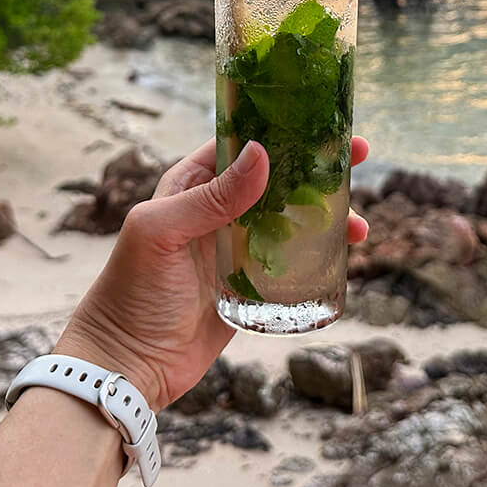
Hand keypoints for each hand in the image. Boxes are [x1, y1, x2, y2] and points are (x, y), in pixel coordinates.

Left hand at [54, 135, 370, 410]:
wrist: (128, 366)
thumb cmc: (131, 293)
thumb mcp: (163, 233)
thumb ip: (211, 197)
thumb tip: (262, 153)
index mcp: (190, 186)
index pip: (240, 145)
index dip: (280, 129)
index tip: (321, 120)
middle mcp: (216, 213)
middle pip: (277, 179)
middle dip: (317, 168)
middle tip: (359, 156)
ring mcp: (235, 250)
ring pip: (291, 220)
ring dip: (326, 216)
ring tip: (359, 225)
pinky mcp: (249, 287)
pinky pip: (291, 263)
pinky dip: (319, 255)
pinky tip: (343, 253)